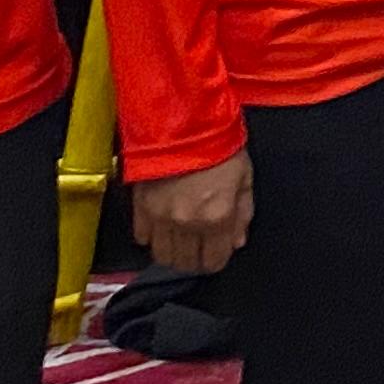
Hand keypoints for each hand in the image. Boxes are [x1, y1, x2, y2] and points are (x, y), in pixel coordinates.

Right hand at [133, 153, 254, 275]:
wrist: (184, 120)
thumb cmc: (219, 144)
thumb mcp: (244, 177)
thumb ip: (243, 213)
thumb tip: (237, 241)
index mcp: (216, 218)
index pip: (213, 261)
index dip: (216, 260)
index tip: (216, 253)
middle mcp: (187, 224)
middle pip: (185, 263)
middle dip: (194, 259)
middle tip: (199, 247)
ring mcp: (160, 218)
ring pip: (162, 255)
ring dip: (172, 252)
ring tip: (180, 240)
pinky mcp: (139, 207)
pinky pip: (141, 237)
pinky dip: (151, 236)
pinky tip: (161, 225)